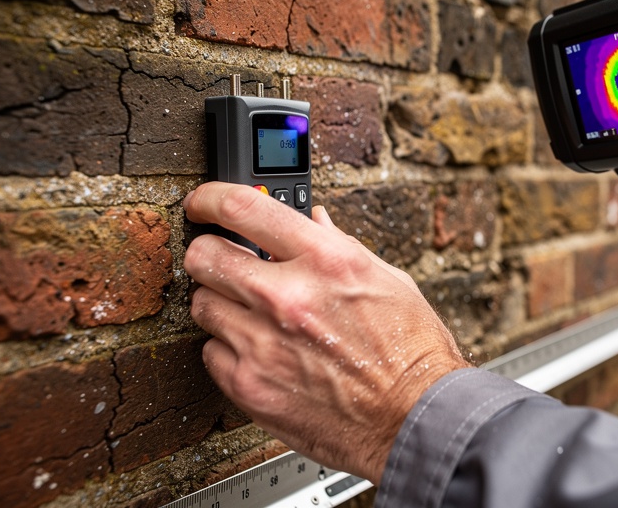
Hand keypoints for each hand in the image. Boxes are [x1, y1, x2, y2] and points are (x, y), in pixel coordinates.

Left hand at [183, 182, 468, 483]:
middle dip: (209, 253)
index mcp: (327, 260)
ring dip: (220, 303)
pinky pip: (211, 353)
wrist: (415, 418)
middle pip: (205, 255)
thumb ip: (340, 246)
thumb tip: (314, 222)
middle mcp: (288, 296)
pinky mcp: (250, 385)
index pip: (243, 207)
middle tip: (221, 261)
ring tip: (249, 313)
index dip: (211, 199)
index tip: (204, 204)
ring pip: (201, 304)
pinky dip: (228, 350)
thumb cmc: (412, 352)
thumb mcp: (388, 280)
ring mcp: (263, 343)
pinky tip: (259, 351)